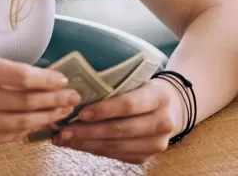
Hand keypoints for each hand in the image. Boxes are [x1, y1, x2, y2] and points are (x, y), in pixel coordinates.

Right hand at [0, 54, 79, 150]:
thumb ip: (12, 71)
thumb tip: (51, 78)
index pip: (19, 76)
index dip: (46, 80)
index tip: (63, 80)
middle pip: (23, 102)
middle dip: (53, 100)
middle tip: (73, 97)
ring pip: (20, 123)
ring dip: (47, 117)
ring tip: (63, 111)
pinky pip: (10, 136)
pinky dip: (29, 129)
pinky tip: (42, 121)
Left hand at [51, 78, 183, 163]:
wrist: (174, 107)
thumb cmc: (148, 89)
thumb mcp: (139, 80)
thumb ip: (115, 87)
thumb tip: (75, 94)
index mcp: (159, 97)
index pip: (129, 105)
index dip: (104, 110)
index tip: (80, 112)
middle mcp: (162, 122)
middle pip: (120, 130)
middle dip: (88, 132)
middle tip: (63, 131)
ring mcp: (157, 143)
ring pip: (116, 146)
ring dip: (86, 144)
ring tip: (64, 139)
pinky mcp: (147, 156)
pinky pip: (116, 155)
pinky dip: (95, 150)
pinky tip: (79, 144)